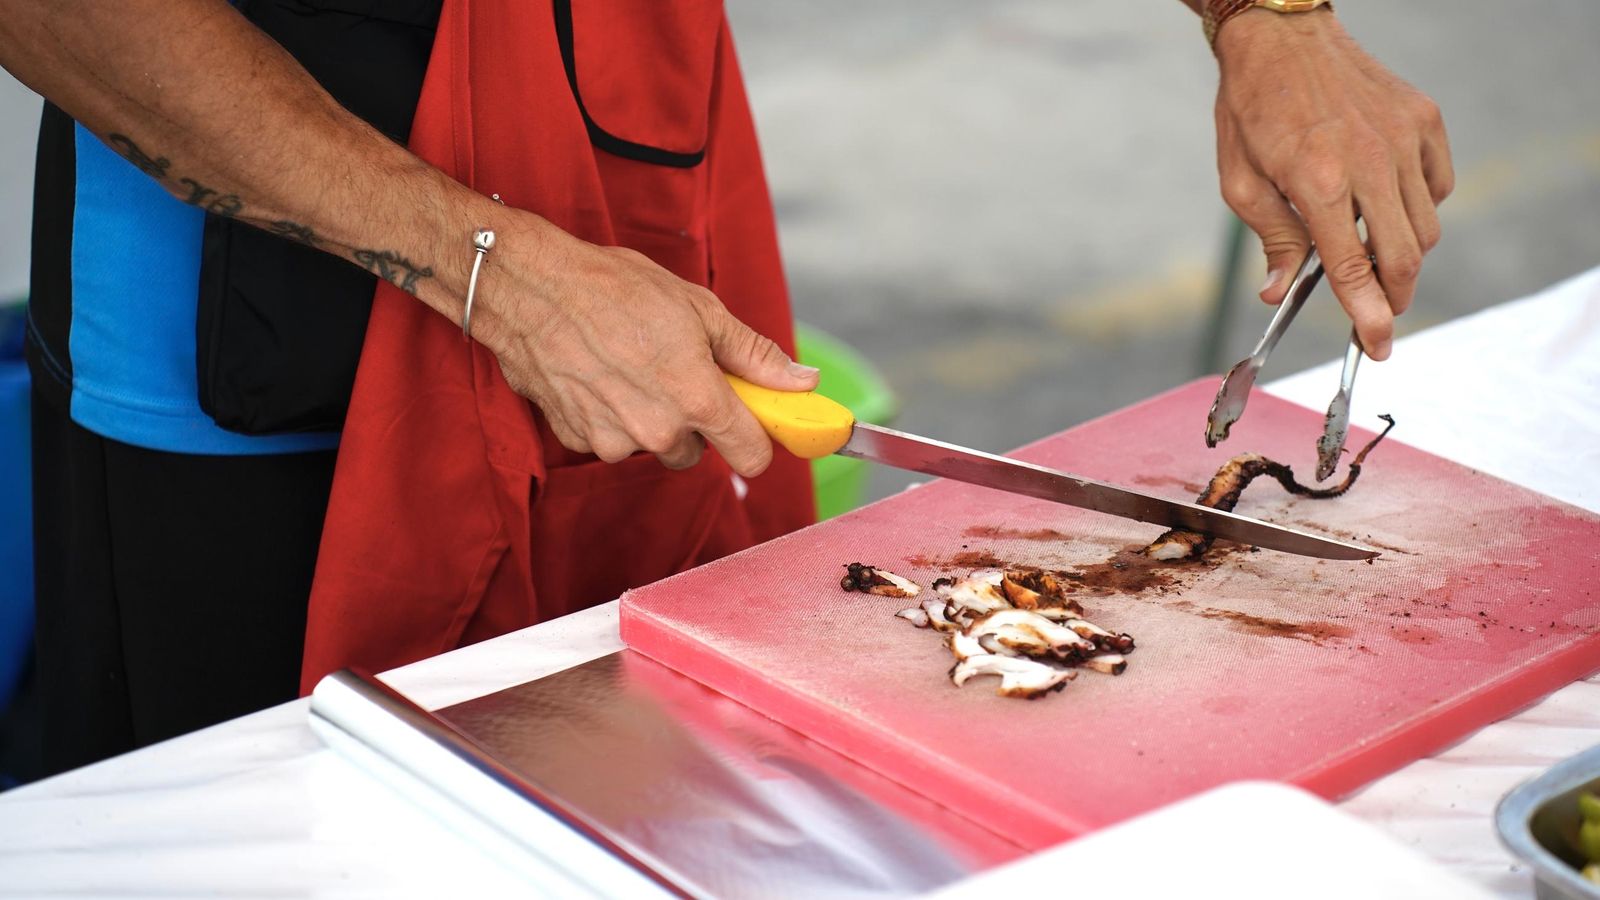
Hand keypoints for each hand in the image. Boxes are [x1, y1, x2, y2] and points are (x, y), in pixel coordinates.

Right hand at [469, 212, 817, 475]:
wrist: (531, 287)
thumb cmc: (613, 288)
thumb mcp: (700, 309)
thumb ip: (754, 355)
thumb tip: (801, 381)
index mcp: (698, 399)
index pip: (753, 456)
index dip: (757, 438)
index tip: (753, 421)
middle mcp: (658, 430)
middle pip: (698, 451)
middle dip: (694, 419)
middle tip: (675, 369)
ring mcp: (614, 439)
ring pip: (652, 443)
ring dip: (649, 416)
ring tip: (629, 364)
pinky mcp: (578, 438)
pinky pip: (611, 438)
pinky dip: (610, 414)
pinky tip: (598, 373)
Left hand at [1213, 8, 1452, 359]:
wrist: (1283, 39)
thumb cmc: (1253, 110)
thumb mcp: (1241, 182)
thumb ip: (1271, 238)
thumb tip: (1278, 291)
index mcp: (1317, 181)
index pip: (1353, 267)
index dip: (1368, 315)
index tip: (1377, 346)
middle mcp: (1369, 160)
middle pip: (1404, 256)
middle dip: (1393, 296)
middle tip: (1377, 313)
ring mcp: (1404, 138)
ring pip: (1426, 227)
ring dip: (1403, 254)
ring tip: (1370, 249)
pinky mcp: (1425, 120)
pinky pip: (1437, 187)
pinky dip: (1419, 209)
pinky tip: (1384, 203)